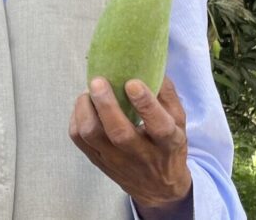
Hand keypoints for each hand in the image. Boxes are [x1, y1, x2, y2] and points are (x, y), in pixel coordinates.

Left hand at [69, 76, 191, 215]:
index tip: (133, 83)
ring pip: (93, 136)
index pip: (159, 126)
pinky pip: (79, 139)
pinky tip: (84, 106)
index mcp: (167, 143)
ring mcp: (116, 160)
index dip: (145, 104)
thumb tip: (150, 66)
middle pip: (119, 133)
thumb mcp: (179, 122)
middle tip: (98, 81)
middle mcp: (141, 155)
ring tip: (89, 93)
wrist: (157, 188)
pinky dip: (76, 118)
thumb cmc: (167, 146)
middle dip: (106, 104)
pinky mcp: (98, 161)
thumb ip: (167, 94)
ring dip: (85, 109)